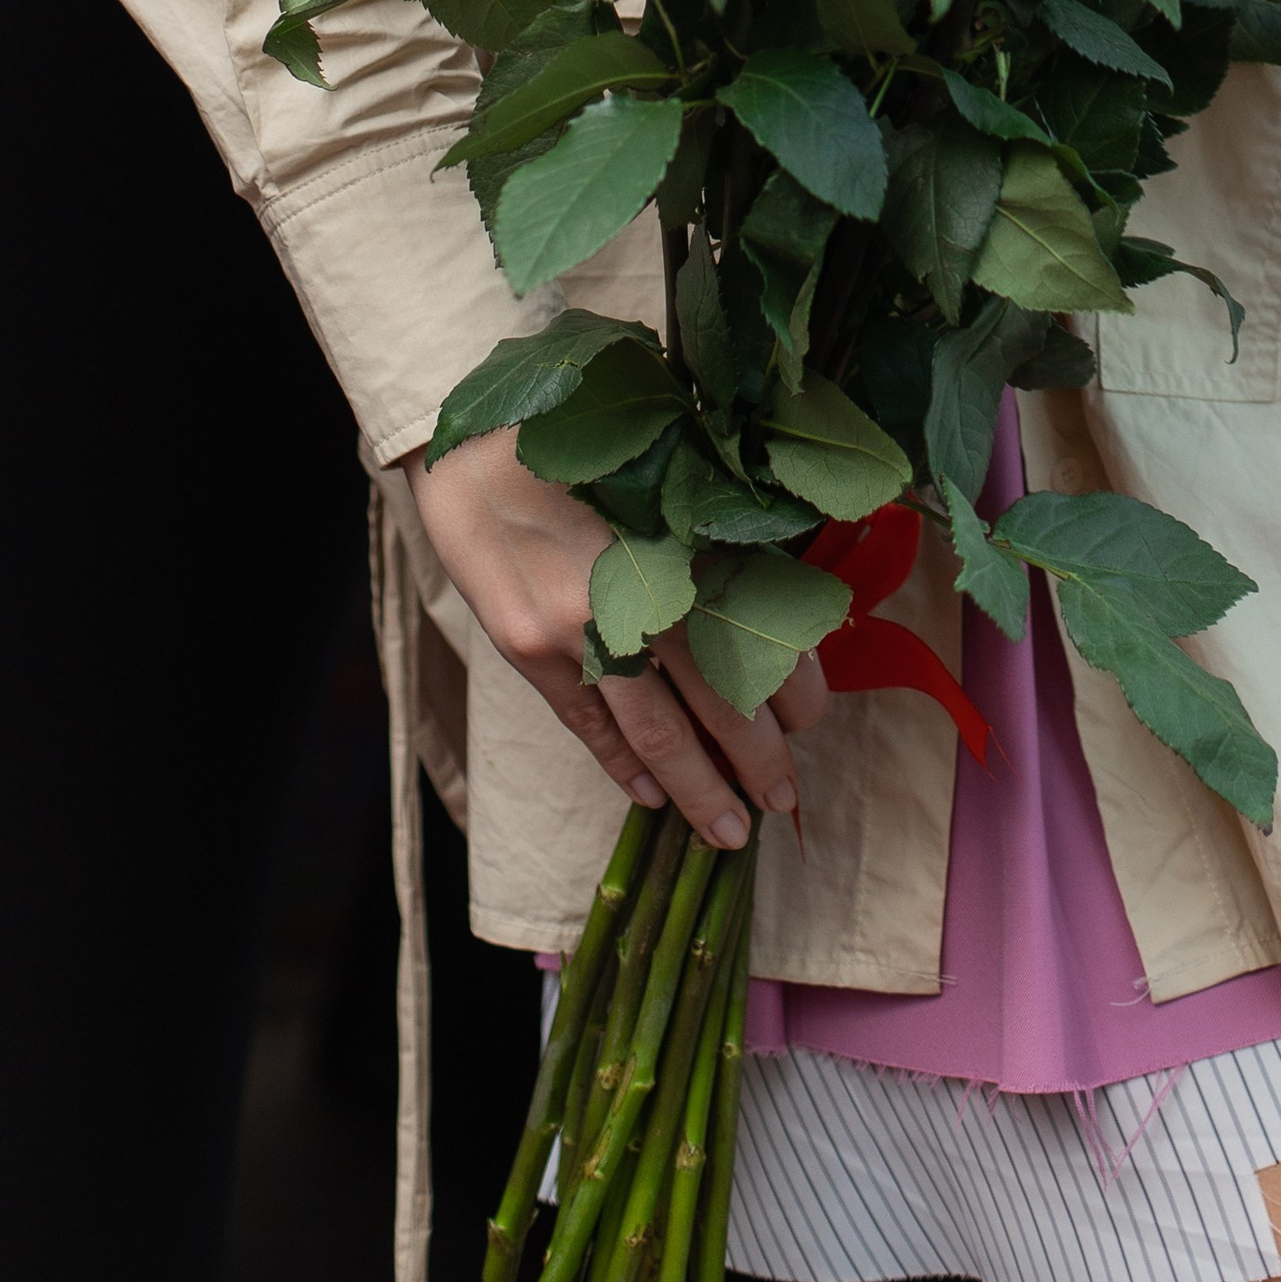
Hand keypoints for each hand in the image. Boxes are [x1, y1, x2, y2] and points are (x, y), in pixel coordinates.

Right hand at [409, 428, 828, 848]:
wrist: (471, 450)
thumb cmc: (577, 452)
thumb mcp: (658, 482)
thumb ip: (707, 543)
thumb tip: (768, 606)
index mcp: (683, 544)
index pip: (760, 637)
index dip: (790, 687)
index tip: (809, 718)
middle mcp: (637, 593)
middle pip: (719, 698)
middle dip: (759, 759)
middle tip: (785, 800)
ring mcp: (576, 628)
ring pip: (655, 731)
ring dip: (698, 789)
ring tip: (730, 831)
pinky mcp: (526, 650)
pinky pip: (587, 724)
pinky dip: (622, 766)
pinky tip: (652, 798)